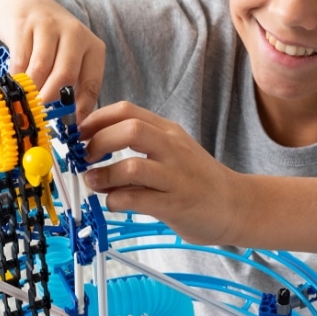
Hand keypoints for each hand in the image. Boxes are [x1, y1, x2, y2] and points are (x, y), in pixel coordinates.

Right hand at [0, 0, 104, 116]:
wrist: (25, 5)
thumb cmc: (52, 43)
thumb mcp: (71, 60)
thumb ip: (74, 86)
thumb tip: (72, 122)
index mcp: (93, 48)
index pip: (91, 84)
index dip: (81, 108)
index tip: (71, 127)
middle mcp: (75, 34)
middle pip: (65, 75)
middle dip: (52, 99)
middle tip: (42, 115)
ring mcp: (49, 26)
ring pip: (41, 68)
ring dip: (33, 89)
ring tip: (28, 101)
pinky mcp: (24, 24)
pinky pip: (20, 60)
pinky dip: (17, 76)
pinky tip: (16, 83)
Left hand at [80, 101, 238, 243]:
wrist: (236, 204)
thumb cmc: (197, 179)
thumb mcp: (173, 151)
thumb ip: (141, 146)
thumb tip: (95, 148)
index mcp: (168, 131)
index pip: (126, 110)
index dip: (96, 119)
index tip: (79, 134)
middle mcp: (172, 148)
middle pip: (129, 129)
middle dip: (98, 141)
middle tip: (86, 157)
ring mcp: (176, 176)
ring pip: (131, 166)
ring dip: (104, 175)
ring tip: (94, 182)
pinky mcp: (176, 204)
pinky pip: (138, 199)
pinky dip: (116, 201)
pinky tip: (115, 203)